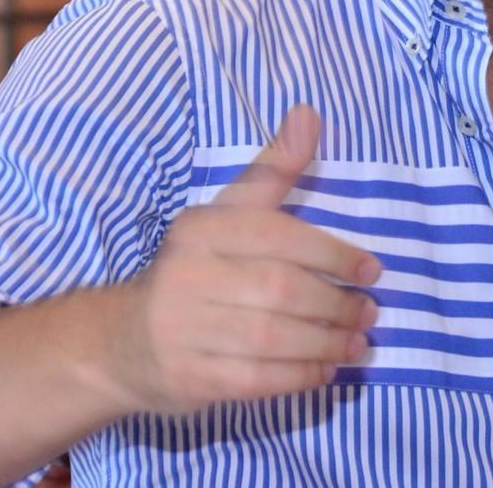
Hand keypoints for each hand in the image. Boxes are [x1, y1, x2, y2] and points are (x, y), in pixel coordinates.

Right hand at [111, 106, 381, 413]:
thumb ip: (274, 169)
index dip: (332, 255)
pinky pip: (257, 379)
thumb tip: (310, 112)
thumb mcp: (228, 212)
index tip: (372, 271)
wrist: (120, 341)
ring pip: (272, 338)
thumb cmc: (195, 268)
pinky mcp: (189, 378)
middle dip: (335, 304)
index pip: (278, 236)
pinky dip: (300, 376)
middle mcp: (188, 275)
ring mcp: (184, 331)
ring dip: (326, 343)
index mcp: (202, 228)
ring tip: (357, 343)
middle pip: (280, 290)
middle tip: (369, 313)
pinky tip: (326, 370)